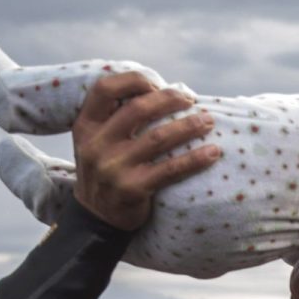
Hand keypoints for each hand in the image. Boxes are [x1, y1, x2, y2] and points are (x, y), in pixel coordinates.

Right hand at [71, 72, 220, 230]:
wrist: (95, 218)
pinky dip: (195, 159)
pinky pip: (170, 170)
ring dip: (189, 126)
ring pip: (158, 137)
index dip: (133, 80)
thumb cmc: (106, 170)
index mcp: (86, 126)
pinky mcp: (132, 189)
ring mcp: (114, 168)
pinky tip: (212, 153)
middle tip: (191, 100)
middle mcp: (96, 145)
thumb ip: (116, 117)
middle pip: (138, 108)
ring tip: (207, 122)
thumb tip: (165, 91)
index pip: (104, 88)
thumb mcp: (96, 141)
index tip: (156, 84)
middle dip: (170, 99)